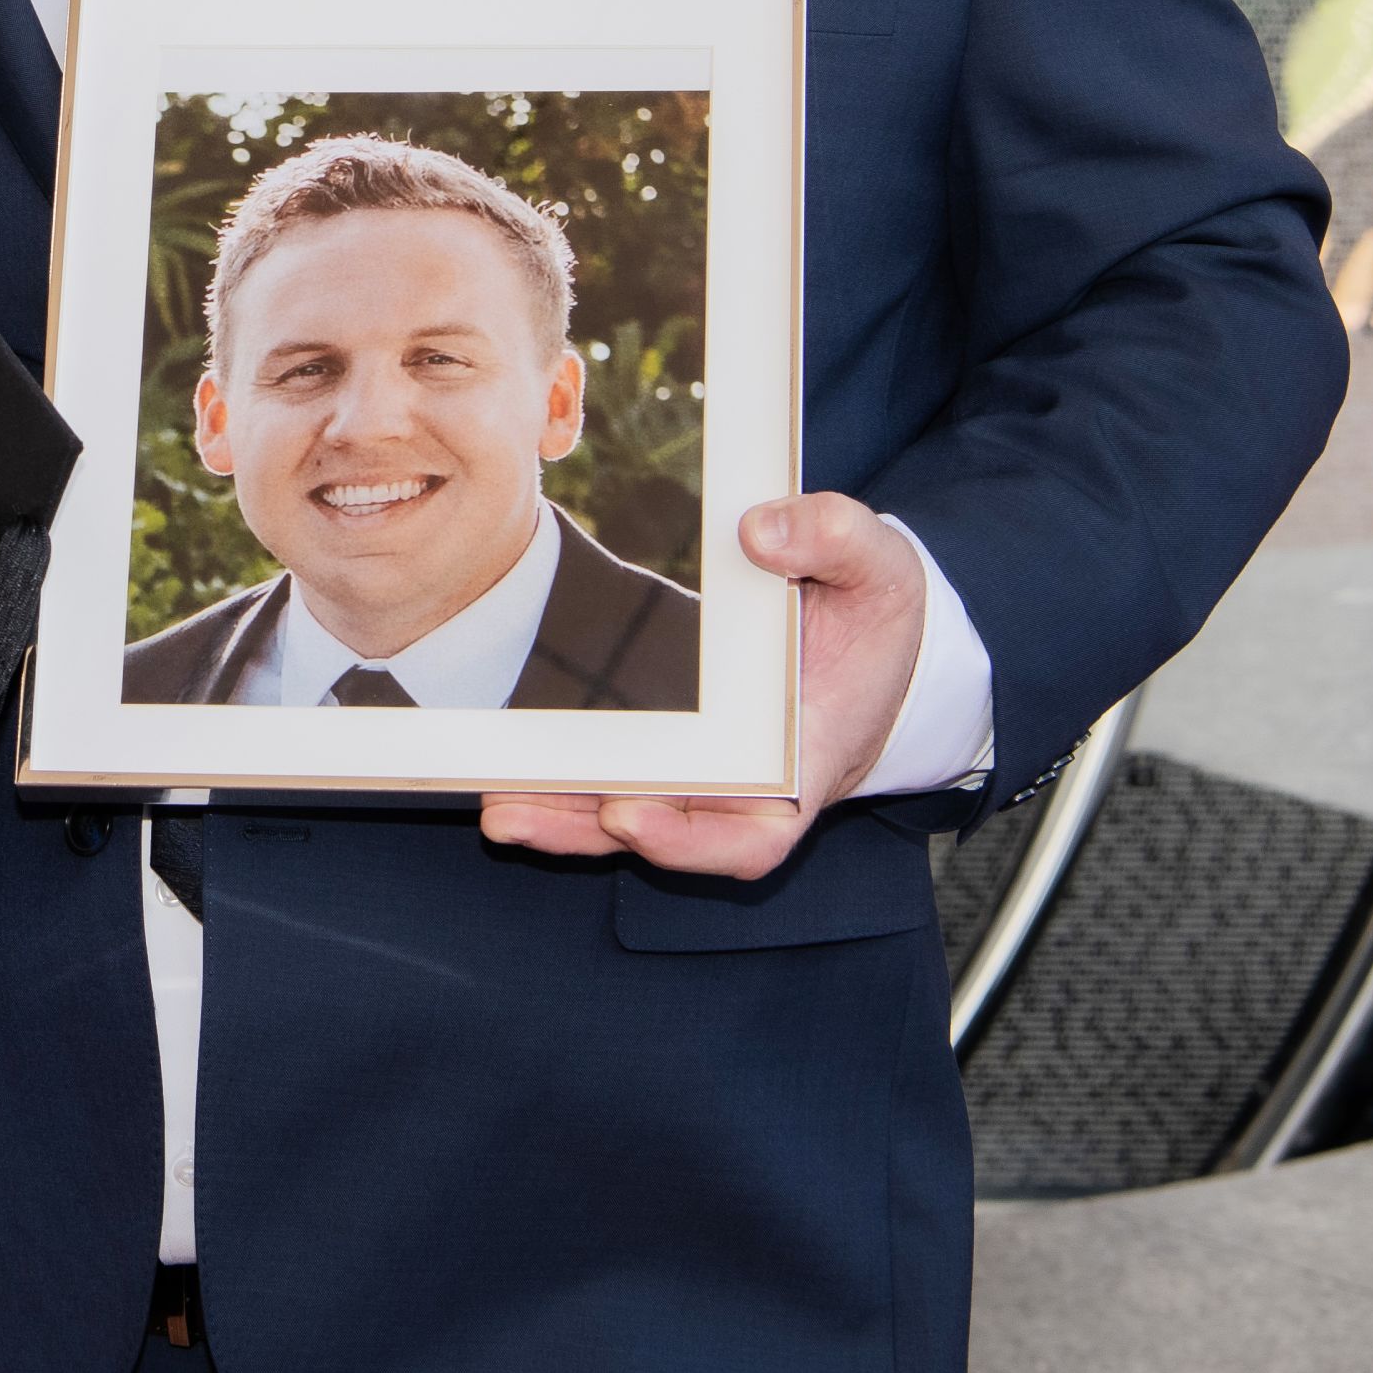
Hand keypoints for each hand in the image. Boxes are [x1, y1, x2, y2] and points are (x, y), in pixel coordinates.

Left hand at [480, 492, 927, 880]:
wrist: (868, 632)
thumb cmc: (873, 609)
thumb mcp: (879, 563)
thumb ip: (832, 537)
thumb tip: (758, 533)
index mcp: (806, 760)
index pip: (755, 835)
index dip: (692, 839)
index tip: (631, 816)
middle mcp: (749, 785)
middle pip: (666, 834)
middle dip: (587, 831)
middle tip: (515, 811)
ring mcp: (704, 770)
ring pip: (625, 814)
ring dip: (559, 815)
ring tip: (493, 804)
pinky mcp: (670, 745)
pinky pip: (611, 775)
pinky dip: (562, 780)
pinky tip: (501, 767)